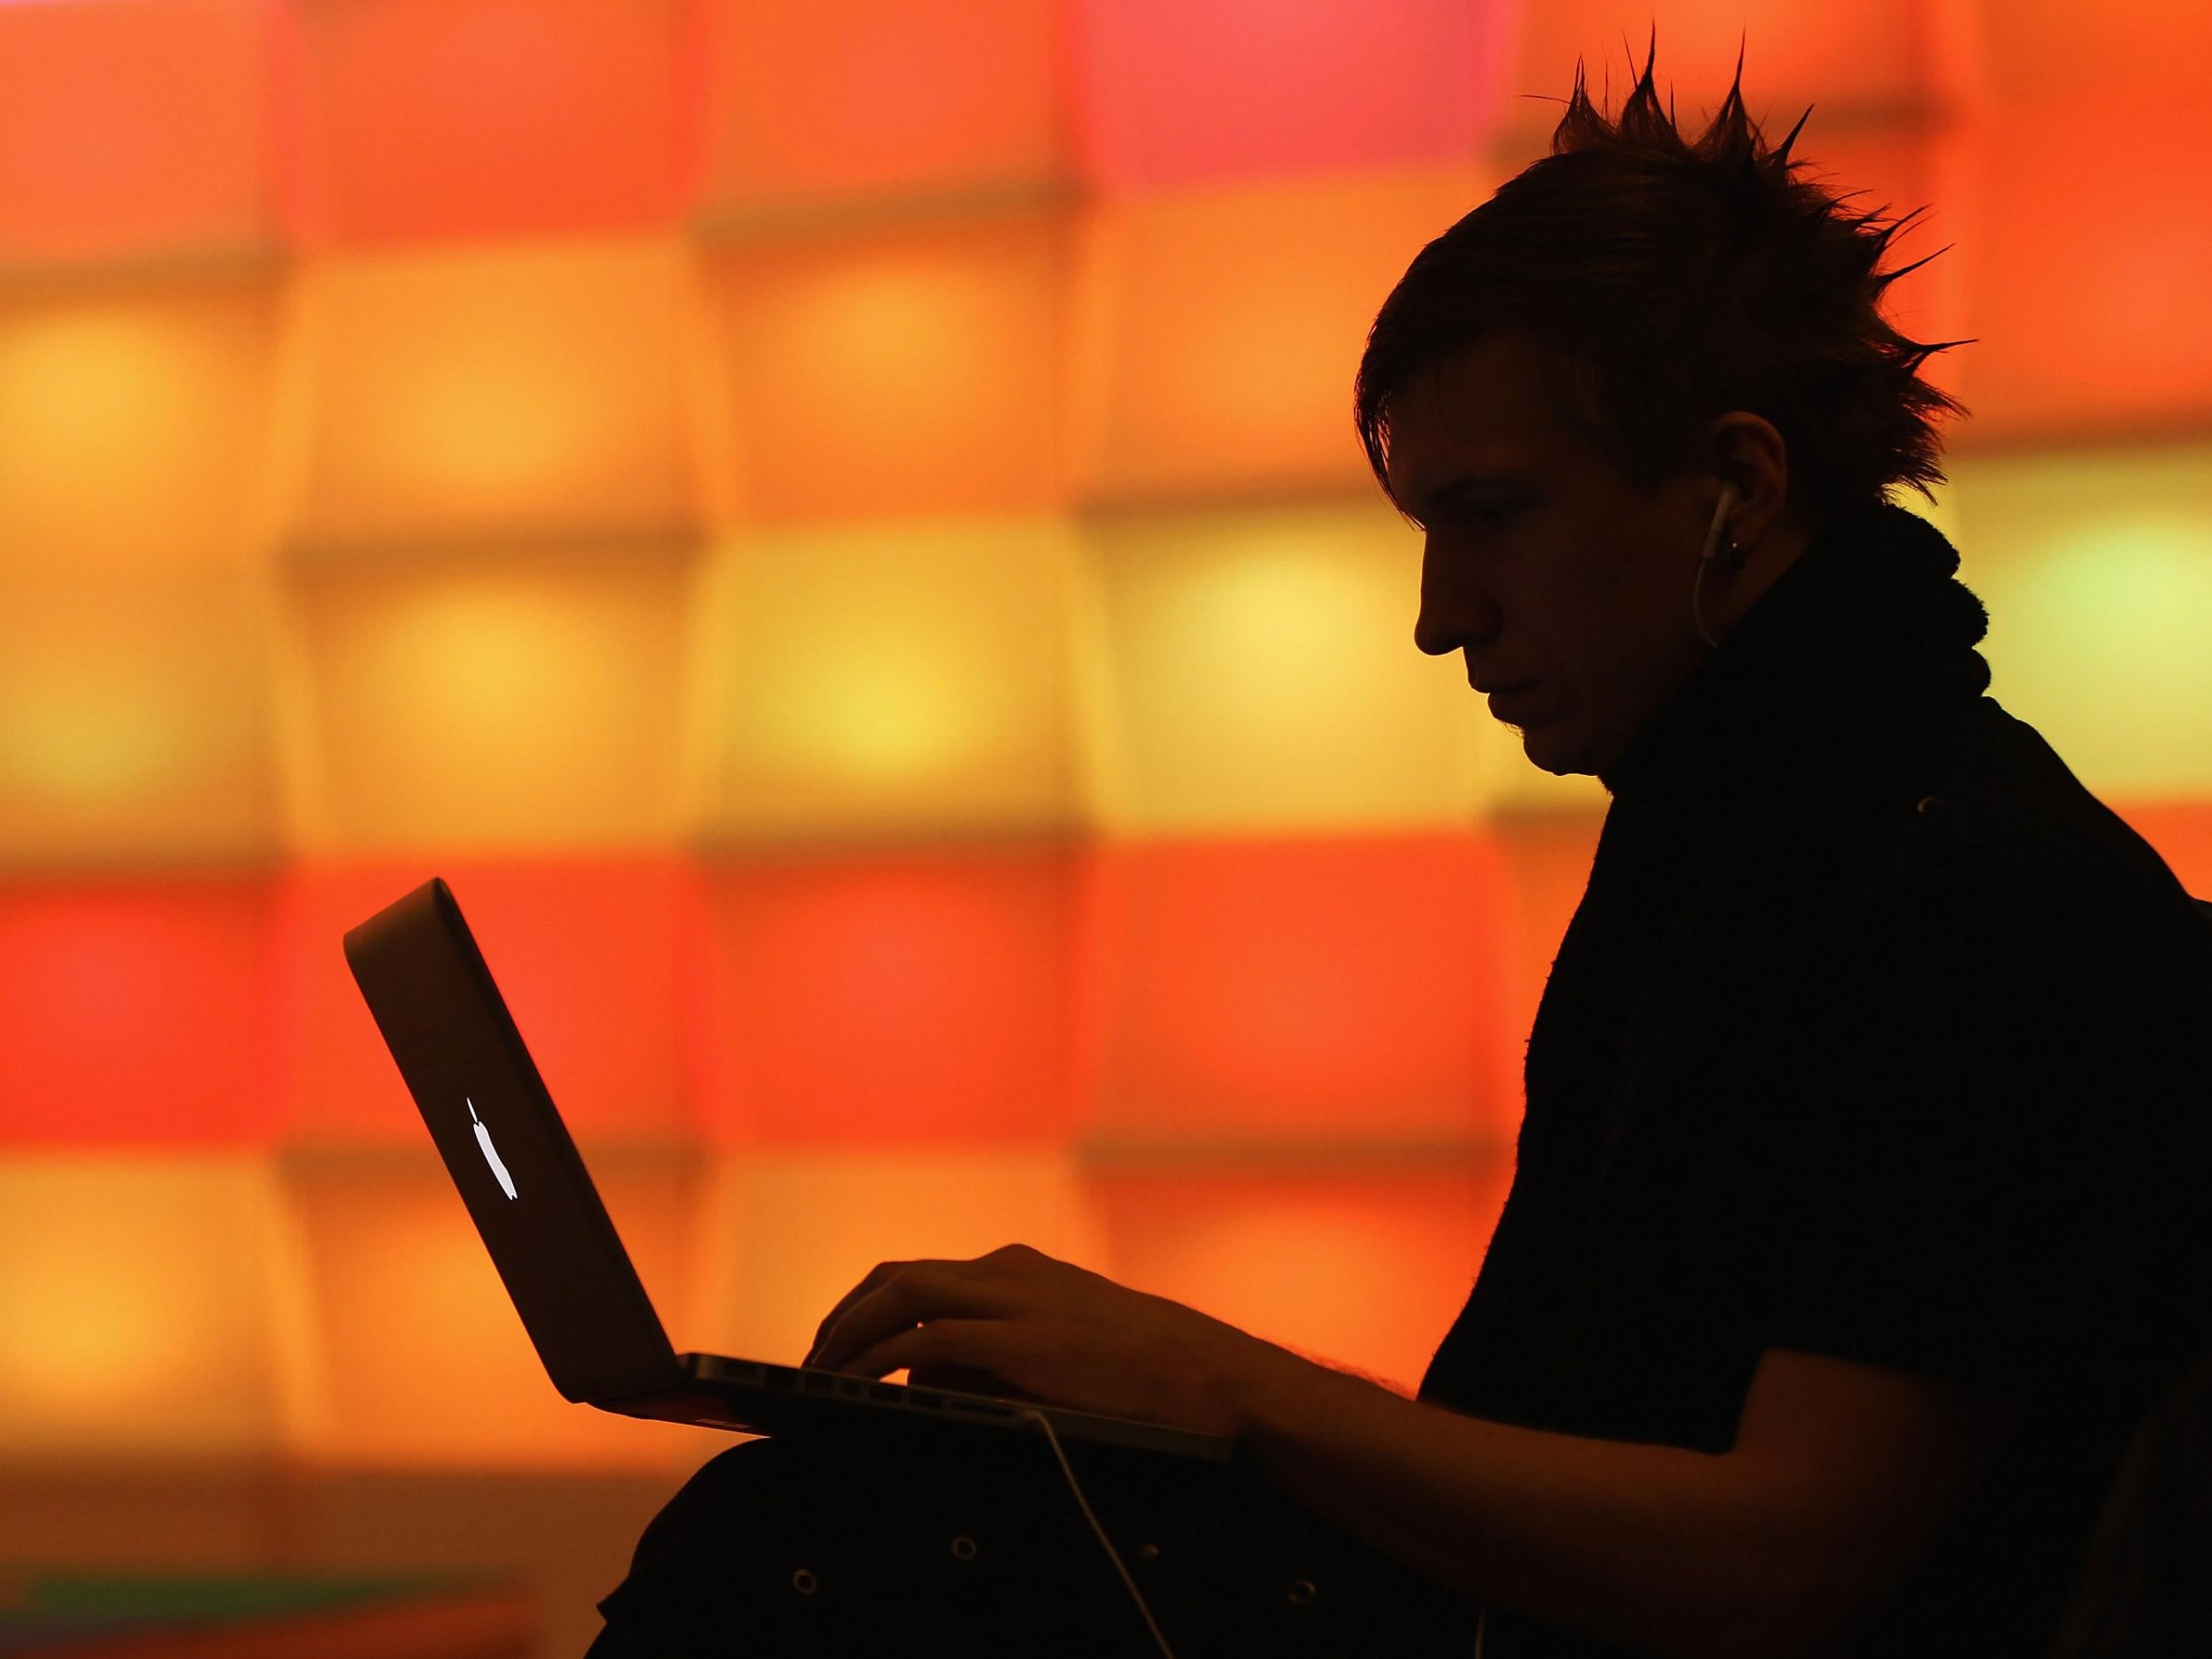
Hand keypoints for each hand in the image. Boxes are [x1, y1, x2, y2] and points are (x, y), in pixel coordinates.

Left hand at [802, 1242, 1279, 1438]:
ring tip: (823, 1375)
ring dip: (851, 1332)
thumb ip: (997, 1352)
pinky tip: (864, 1385)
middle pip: (897, 1276)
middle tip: (815, 1362)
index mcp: (1018, 1268)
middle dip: (845, 1316)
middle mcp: (1008, 1270)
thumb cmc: (1141, 1372)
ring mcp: (1014, 1298)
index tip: (839, 1342)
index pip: (920, 1275)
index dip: (868, 1307)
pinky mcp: (1020, 1338)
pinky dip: (885, 1357)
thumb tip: (927, 1377)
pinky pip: (929, 1338)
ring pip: (902, 1293)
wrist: (1207, 1374)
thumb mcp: (1060, 1347)